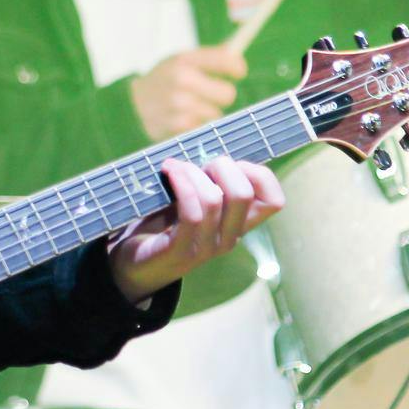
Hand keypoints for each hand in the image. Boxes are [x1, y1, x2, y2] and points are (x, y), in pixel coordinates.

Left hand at [107, 156, 284, 303]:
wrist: (135, 264)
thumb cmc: (163, 224)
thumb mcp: (193, 200)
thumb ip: (208, 180)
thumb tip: (210, 144)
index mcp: (238, 224)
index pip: (274, 201)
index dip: (259, 173)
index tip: (231, 163)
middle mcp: (229, 238)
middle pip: (244, 194)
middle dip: (222, 166)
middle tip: (199, 164)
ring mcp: (206, 247)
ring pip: (214, 199)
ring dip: (193, 173)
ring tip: (174, 167)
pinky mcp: (181, 251)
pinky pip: (191, 213)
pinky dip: (181, 184)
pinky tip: (169, 173)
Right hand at [128, 47, 247, 141]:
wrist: (129, 105)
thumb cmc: (162, 82)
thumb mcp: (178, 62)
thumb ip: (207, 59)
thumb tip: (237, 52)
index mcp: (184, 60)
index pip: (225, 60)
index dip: (237, 67)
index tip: (238, 72)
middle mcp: (182, 79)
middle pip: (228, 93)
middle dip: (222, 96)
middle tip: (210, 94)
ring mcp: (179, 104)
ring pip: (216, 114)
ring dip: (206, 113)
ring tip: (186, 108)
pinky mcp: (177, 126)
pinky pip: (203, 127)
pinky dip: (195, 125)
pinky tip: (180, 119)